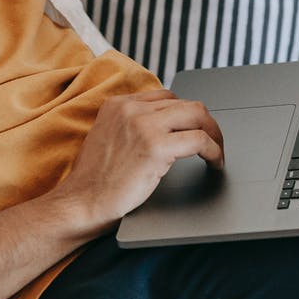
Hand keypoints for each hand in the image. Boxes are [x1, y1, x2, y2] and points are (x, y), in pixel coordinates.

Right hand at [51, 89, 226, 234]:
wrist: (81, 202)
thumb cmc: (93, 181)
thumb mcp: (108, 138)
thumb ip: (131, 127)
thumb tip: (164, 129)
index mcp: (118, 104)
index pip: (166, 96)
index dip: (186, 114)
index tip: (195, 128)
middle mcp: (131, 109)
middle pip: (185, 103)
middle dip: (205, 122)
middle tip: (214, 140)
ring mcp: (143, 125)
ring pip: (197, 115)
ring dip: (214, 134)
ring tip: (217, 151)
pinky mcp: (155, 147)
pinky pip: (199, 140)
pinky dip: (214, 151)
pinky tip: (214, 163)